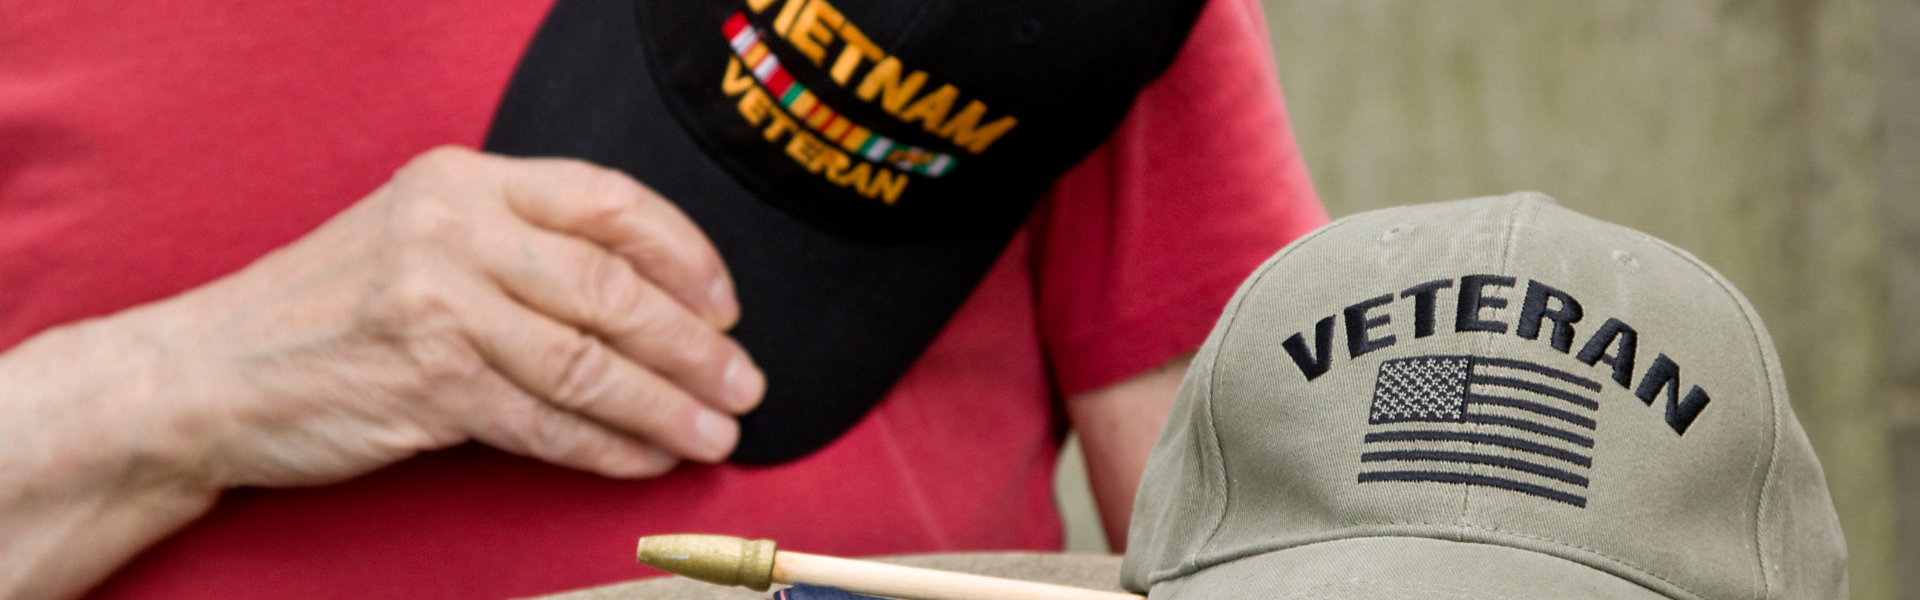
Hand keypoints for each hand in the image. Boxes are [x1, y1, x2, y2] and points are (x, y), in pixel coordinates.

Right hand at [1, 147, 764, 598]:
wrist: (210, 373)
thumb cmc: (333, 308)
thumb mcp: (423, 236)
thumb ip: (523, 245)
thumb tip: (657, 298)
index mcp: (466, 179)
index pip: (609, 202)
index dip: (685, 256)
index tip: (728, 306)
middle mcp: (454, 229)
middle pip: (613, 289)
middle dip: (694, 346)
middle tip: (744, 384)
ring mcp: (437, 305)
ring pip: (588, 363)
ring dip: (666, 407)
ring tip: (715, 434)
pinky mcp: (425, 383)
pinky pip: (544, 423)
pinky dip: (605, 448)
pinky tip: (645, 459)